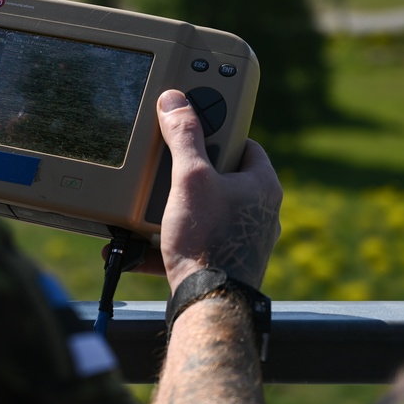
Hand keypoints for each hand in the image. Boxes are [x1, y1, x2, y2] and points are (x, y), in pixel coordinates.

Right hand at [156, 89, 281, 293]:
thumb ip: (183, 136)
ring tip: (150, 207)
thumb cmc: (208, 239)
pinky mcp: (226, 262)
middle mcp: (260, 211)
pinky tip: (140, 244)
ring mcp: (244, 239)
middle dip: (187, 173)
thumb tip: (177, 101)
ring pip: (206, 210)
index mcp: (263, 185)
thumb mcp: (190, 178)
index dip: (218, 130)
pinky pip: (194, 240)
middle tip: (164, 168)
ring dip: (175, 207)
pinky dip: (168, 240)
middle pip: (221, 175)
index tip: (194, 124)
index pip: (244, 142)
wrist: (206, 302)